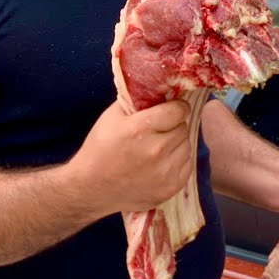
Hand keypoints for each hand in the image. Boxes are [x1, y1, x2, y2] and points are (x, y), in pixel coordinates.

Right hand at [72, 99, 193, 213]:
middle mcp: (156, 150)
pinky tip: (160, 163)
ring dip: (176, 144)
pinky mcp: (171, 188)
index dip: (176, 107)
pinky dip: (177, 161)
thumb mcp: (111, 116)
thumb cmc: (100, 149)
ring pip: (187, 145)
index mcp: (140, 129)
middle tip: (157, 132)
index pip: (178, 110)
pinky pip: (187, 164)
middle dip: (172, 126)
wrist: (91, 189)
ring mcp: (165, 172)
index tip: (170, 110)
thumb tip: (162, 90)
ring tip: (157, 148)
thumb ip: (137, 100)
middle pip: (183, 127)